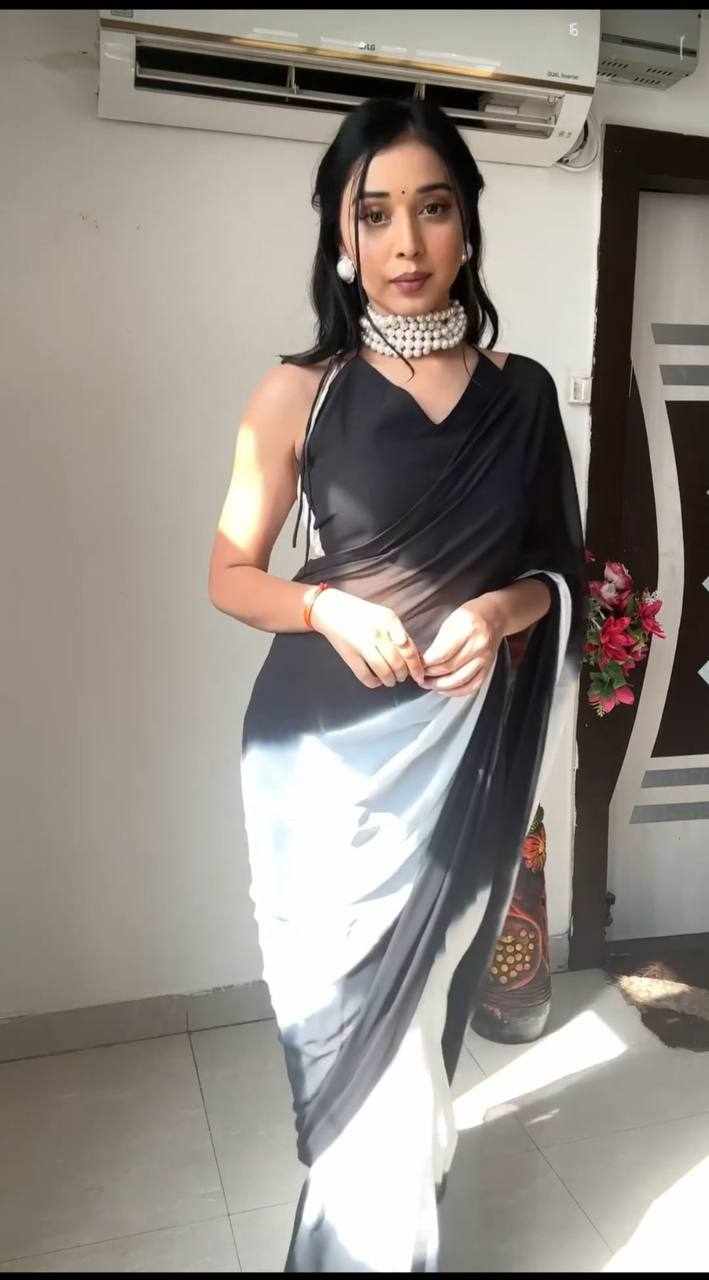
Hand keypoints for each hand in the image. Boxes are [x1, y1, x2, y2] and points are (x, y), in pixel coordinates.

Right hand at [309, 588, 426, 689]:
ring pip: (384, 672)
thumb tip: (414, 656)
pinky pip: (366, 676)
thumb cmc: (362, 613)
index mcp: (388, 621)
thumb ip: (400, 633)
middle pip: (398, 664)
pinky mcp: (349, 656)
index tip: (419, 676)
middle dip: (403, 675)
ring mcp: (362, 644)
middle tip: (402, 677)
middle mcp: (377, 632)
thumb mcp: (384, 615)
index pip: (409, 650)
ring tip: (391, 680)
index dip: (416, 667)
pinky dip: (374, 683)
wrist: (331, 610)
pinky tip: (377, 681)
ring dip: (390, 680)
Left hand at [419, 597, 503, 696]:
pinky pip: (472, 686)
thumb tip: (422, 661)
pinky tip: (444, 690)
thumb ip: (439, 641)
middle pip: (448, 668)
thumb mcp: (452, 620)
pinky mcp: (489, 667)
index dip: (425, 663)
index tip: (416, 664)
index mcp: (466, 629)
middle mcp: (478, 645)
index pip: (440, 654)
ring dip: (439, 686)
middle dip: (429, 675)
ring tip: (427, 684)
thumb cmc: (470, 615)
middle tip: (418, 675)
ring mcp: (485, 658)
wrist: (496, 616)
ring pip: (459, 680)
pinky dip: (456, 692)